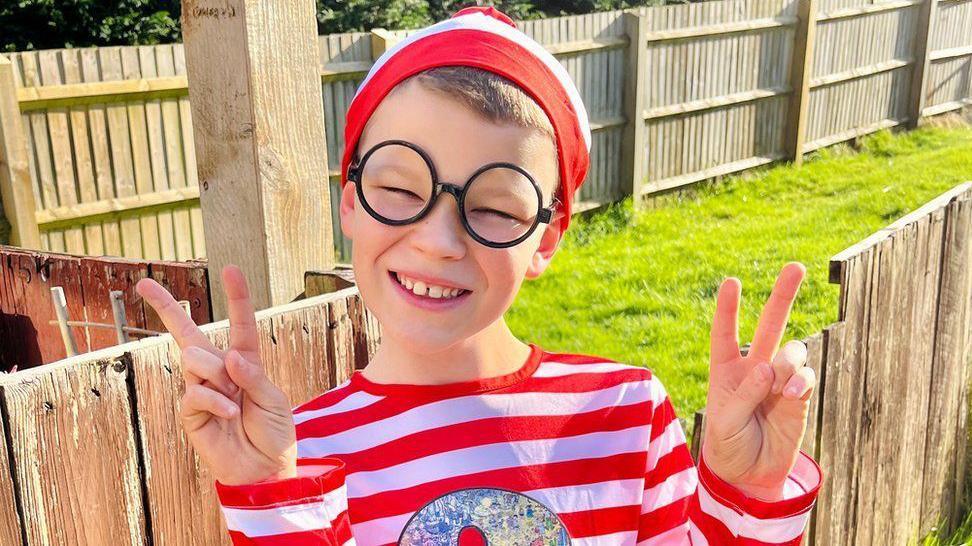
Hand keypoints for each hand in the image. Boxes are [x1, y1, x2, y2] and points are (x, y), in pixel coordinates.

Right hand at [136, 265, 296, 485]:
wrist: (264, 469)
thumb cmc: (273, 432)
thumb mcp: (273, 399)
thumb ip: (252, 376)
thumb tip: (228, 356)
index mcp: (245, 362)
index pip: (240, 325)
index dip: (237, 298)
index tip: (230, 269)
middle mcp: (220, 371)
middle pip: (188, 333)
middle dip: (164, 307)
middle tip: (142, 283)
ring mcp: (202, 389)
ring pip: (195, 359)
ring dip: (217, 375)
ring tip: (235, 400)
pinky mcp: (191, 412)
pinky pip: (195, 392)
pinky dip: (215, 401)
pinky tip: (229, 415)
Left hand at [701, 262, 815, 499]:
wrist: (749, 476)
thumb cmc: (727, 445)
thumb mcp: (723, 423)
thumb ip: (743, 394)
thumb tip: (768, 367)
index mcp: (725, 370)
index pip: (725, 332)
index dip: (728, 308)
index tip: (732, 282)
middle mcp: (754, 368)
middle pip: (769, 325)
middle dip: (783, 295)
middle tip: (796, 266)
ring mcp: (779, 381)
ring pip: (792, 350)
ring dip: (789, 361)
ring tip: (780, 386)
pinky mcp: (799, 398)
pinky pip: (806, 378)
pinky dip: (800, 382)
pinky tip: (790, 396)